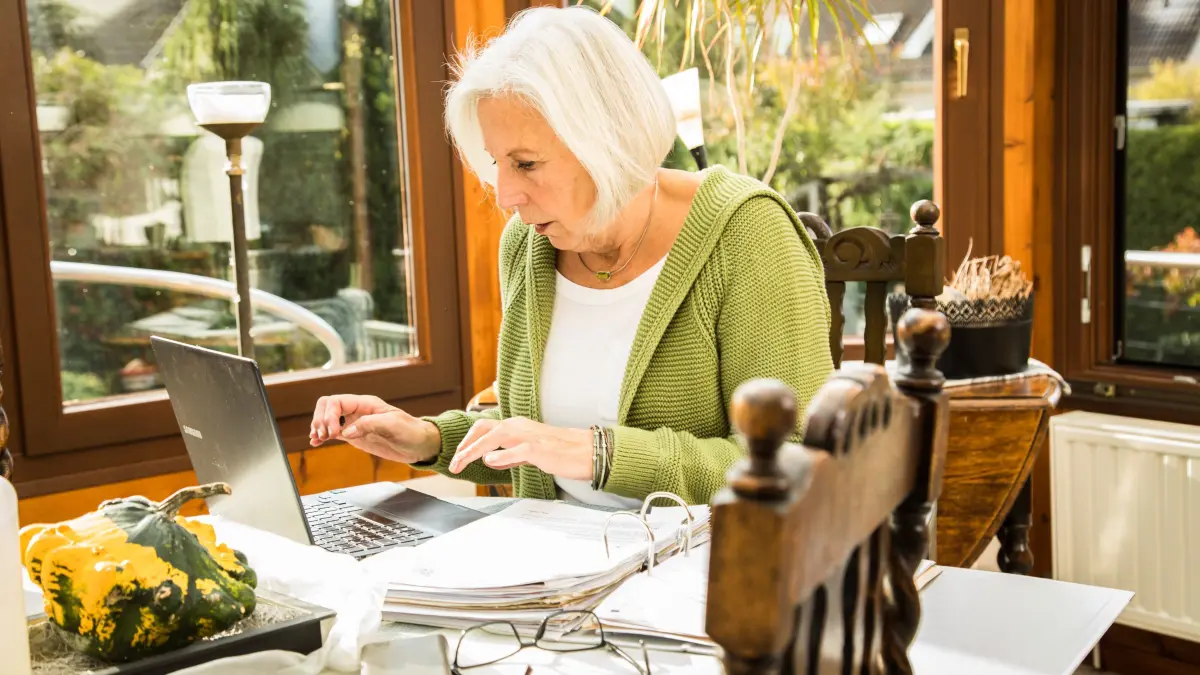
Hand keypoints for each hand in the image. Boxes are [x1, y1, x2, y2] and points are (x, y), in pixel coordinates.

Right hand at [309, 394, 439, 463]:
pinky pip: (333, 432)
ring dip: (319, 427)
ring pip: (327, 418)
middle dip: (321, 419)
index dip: (330, 415)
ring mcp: (354, 423)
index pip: (337, 401)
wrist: (420, 445)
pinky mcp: (354, 435)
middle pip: (327, 406)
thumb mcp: (394, 425)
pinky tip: (316, 443)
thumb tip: (347, 431)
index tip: (334, 432)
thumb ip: (370, 424)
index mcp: (366, 404)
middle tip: (323, 435)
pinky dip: (322, 436)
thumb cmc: (411, 431)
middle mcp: (357, 411)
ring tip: (317, 439)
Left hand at [448, 417, 592, 479]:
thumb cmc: (562, 452)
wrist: (587, 452)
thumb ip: (511, 454)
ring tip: (462, 462)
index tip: (458, 457)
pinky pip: (517, 450)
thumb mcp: (530, 452)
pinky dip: (501, 455)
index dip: (468, 442)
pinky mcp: (540, 448)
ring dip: (475, 450)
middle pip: (484, 428)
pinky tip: (490, 461)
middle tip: (454, 462)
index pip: (485, 429)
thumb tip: (491, 459)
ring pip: (495, 436)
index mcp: (517, 426)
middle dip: (465, 445)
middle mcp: (520, 427)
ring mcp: (529, 436)